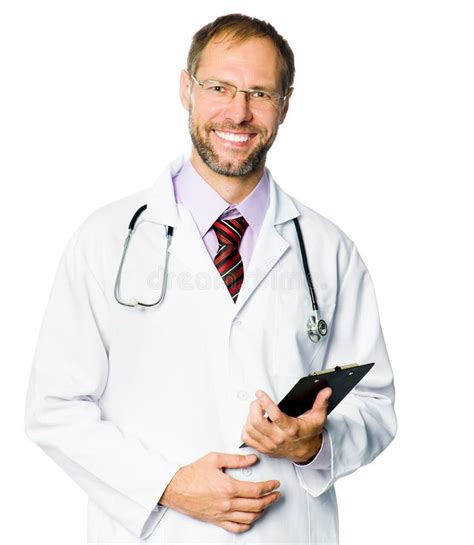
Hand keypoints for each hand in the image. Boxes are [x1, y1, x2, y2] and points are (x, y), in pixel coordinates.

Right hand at [158, 452, 280, 533]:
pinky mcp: (216, 520)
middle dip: (270, 499)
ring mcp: (222, 514)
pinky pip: (236, 527)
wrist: (176, 488)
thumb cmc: (192, 474)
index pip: (256, 490)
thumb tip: (252, 459)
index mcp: (228, 487)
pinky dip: (247, 524)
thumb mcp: (215, 459)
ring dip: (261, 511)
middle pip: (256, 505)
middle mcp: (227, 503)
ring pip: (249, 517)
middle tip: (276, 494)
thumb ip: (236, 459)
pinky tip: (251, 518)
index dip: (269, 487)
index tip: (275, 484)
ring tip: (266, 504)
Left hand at [240, 387, 331, 463]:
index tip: (260, 393)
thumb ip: (321, 402)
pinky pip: (247, 438)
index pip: (275, 415)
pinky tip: (253, 422)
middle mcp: (278, 438)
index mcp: (291, 429)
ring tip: (256, 410)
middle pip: (257, 422)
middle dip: (254, 407)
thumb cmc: (309, 433)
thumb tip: (326, 391)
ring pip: (250, 429)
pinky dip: (246, 429)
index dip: (265, 402)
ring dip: (249, 416)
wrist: (307, 452)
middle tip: (258, 401)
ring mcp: (269, 445)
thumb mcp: (318, 417)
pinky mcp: (263, 449)